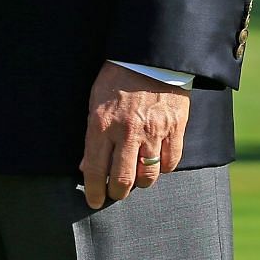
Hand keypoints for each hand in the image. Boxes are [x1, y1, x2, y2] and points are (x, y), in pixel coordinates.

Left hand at [79, 61, 189, 207]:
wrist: (150, 57)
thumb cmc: (117, 79)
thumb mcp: (94, 102)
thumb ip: (91, 135)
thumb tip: (85, 165)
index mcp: (102, 123)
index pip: (94, 168)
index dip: (93, 190)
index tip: (93, 201)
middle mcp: (127, 131)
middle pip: (123, 179)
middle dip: (117, 193)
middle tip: (115, 194)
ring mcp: (153, 132)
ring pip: (148, 175)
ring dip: (140, 182)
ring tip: (135, 180)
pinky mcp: (175, 129)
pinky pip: (170, 162)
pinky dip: (163, 169)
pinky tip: (156, 165)